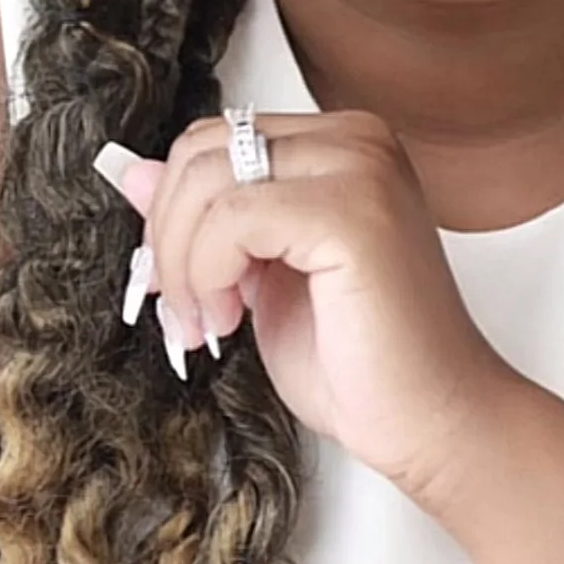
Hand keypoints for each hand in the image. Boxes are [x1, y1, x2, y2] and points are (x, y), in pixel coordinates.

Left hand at [98, 111, 516, 507]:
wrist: (432, 422)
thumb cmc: (361, 363)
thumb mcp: (255, 277)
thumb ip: (204, 220)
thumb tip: (131, 172)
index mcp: (340, 146)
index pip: (214, 140)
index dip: (174, 212)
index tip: (176, 284)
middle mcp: (357, 141)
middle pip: (201, 150)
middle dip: (169, 236)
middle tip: (185, 309)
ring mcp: (360, 169)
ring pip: (207, 179)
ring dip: (184, 262)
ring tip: (209, 321)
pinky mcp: (352, 212)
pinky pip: (232, 218)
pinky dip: (208, 274)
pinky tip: (230, 321)